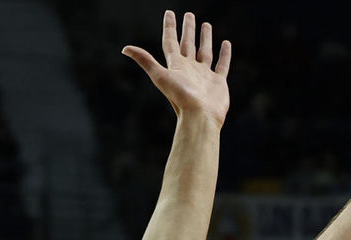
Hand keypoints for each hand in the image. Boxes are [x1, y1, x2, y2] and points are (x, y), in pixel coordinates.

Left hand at [122, 10, 230, 126]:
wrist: (199, 116)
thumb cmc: (180, 97)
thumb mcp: (160, 75)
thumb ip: (145, 60)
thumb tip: (125, 48)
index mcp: (175, 66)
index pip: (170, 42)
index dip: (169, 27)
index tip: (169, 12)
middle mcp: (189, 69)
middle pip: (187, 44)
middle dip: (188, 29)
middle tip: (189, 14)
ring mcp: (204, 75)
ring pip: (205, 52)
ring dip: (205, 38)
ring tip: (206, 24)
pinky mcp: (218, 82)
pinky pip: (222, 64)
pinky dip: (224, 54)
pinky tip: (226, 43)